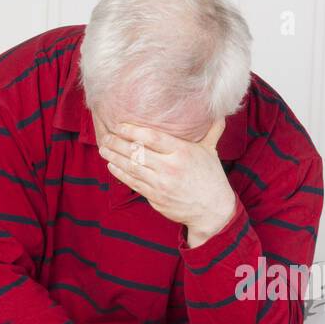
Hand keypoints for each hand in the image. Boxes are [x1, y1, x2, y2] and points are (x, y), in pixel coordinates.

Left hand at [98, 119, 236, 245]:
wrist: (212, 211)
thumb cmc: (211, 178)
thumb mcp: (211, 152)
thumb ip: (212, 131)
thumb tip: (220, 112)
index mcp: (182, 152)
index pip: (153, 138)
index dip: (133, 131)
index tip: (120, 125)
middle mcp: (170, 167)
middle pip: (137, 152)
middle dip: (117, 143)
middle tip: (106, 136)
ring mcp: (161, 184)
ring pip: (132, 168)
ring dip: (115, 157)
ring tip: (104, 149)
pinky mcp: (156, 198)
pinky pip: (134, 183)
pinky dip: (121, 174)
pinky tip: (111, 165)